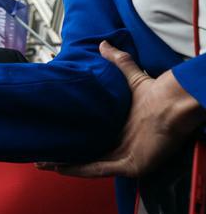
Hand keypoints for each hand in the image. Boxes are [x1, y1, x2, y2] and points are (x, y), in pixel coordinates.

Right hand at [38, 41, 204, 177]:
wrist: (172, 104)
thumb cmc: (159, 94)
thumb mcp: (132, 77)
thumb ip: (119, 62)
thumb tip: (104, 44)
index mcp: (122, 130)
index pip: (93, 139)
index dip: (72, 139)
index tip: (52, 137)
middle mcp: (123, 146)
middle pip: (86, 155)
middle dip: (63, 157)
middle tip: (40, 155)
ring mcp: (126, 157)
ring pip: (89, 165)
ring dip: (65, 165)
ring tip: (43, 163)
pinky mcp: (130, 165)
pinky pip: (99, 170)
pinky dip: (79, 170)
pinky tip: (61, 167)